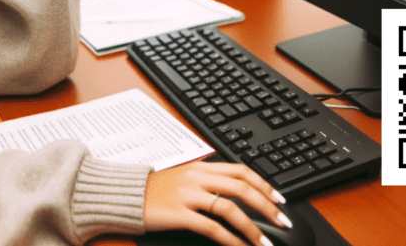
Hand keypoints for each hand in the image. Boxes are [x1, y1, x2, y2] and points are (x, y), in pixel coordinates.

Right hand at [143, 161, 289, 245]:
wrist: (123, 195)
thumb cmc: (153, 189)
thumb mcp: (183, 177)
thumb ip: (207, 179)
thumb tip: (235, 189)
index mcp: (201, 166)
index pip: (241, 170)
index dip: (264, 184)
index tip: (280, 199)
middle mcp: (197, 177)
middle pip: (241, 187)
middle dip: (267, 206)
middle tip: (282, 222)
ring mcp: (188, 195)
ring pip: (230, 208)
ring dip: (252, 227)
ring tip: (264, 243)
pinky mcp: (179, 214)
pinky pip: (212, 228)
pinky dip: (231, 240)